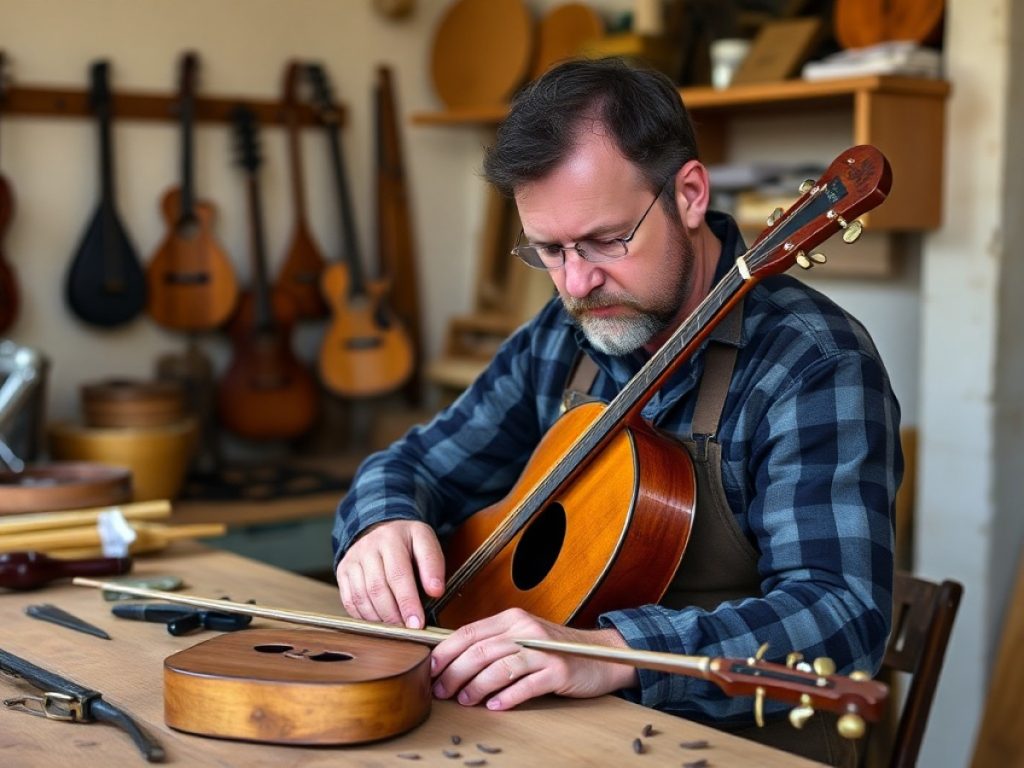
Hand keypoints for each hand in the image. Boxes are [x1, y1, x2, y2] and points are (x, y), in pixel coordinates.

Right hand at [335, 520, 444, 628]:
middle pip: (378, 588)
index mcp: (393, 538)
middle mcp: (369, 547)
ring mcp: (353, 559)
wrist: (380, 528)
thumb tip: (435, 591)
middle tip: (407, 631)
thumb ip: (433, 565)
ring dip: (379, 618)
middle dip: (394, 615)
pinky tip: (377, 622)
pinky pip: (350, 600)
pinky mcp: (343, 571)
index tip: (418, 623)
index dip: (408, 602)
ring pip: (362, 596)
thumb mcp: (426, 543)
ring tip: (395, 629)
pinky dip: (363, 616)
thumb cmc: (407, 542)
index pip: (399, 574)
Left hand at [430, 608, 637, 710]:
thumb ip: (493, 644)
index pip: (469, 632)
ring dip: (475, 687)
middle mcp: (525, 630)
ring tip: (464, 700)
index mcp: (511, 619)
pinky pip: (524, 685)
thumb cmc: (554, 650)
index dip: (445, 652)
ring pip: (498, 668)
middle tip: (441, 691)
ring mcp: (542, 650)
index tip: (429, 669)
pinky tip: (493, 706)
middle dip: (454, 673)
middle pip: (479, 651)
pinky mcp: (557, 670)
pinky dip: (505, 698)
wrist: (601, 654)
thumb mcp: (522, 638)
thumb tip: (453, 661)